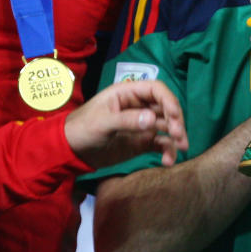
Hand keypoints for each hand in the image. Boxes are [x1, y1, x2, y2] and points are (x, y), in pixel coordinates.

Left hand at [64, 79, 187, 169]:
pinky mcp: (141, 142)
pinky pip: (160, 144)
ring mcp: (142, 125)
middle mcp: (139, 107)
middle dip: (176, 120)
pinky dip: (167, 151)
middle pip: (166, 108)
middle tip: (178, 135)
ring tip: (181, 148)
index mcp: (128, 93)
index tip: (175, 116)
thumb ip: (127, 120)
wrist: (70, 152)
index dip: (169, 100)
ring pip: (167, 126)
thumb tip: (153, 120)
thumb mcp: (102, 123)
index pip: (156, 90)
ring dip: (176, 136)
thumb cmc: (81, 129)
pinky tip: (167, 161)